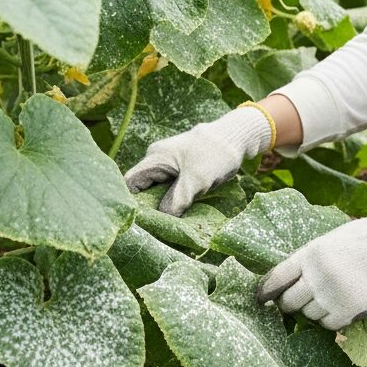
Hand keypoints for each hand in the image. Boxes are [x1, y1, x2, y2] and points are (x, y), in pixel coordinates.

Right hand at [124, 105, 271, 215]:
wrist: (235, 138)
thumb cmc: (215, 154)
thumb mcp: (196, 179)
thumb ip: (177, 199)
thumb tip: (162, 220)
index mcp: (155, 158)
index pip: (130, 183)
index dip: (132, 202)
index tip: (141, 222)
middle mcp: (157, 161)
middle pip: (143, 189)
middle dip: (150, 208)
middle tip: (157, 228)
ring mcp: (169, 166)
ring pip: (158, 192)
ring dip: (165, 206)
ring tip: (170, 225)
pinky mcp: (180, 172)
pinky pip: (171, 190)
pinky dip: (175, 202)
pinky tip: (181, 215)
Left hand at [253, 200, 366, 330]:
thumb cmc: (358, 240)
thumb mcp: (325, 243)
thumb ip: (306, 262)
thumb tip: (286, 283)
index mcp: (309, 255)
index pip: (276, 278)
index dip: (266, 291)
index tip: (260, 298)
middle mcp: (317, 276)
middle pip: (289, 302)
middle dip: (288, 303)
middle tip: (292, 302)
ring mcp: (333, 296)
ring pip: (308, 315)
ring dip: (312, 310)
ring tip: (324, 299)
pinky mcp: (350, 311)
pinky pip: (328, 325)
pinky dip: (329, 319)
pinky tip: (336, 307)